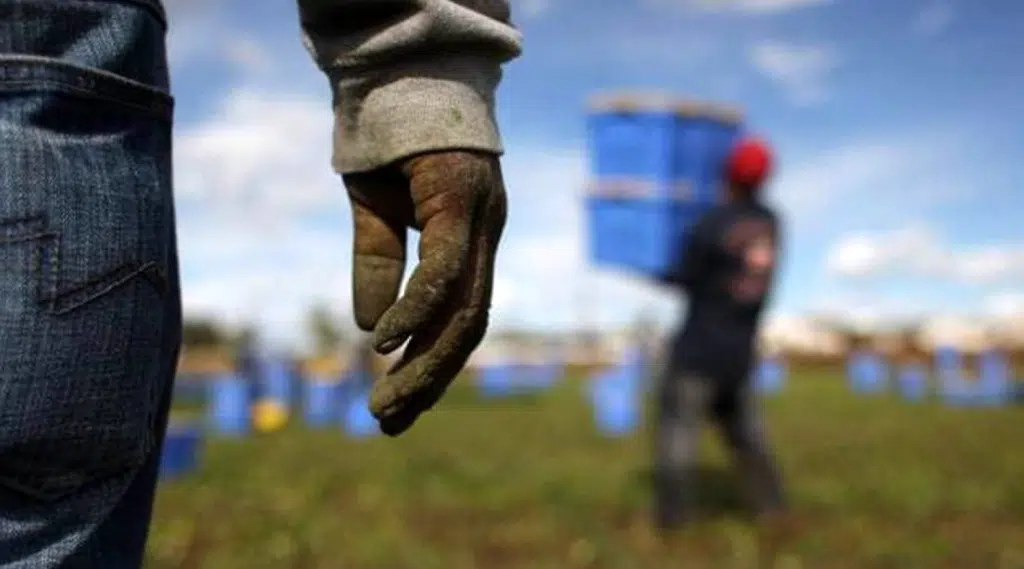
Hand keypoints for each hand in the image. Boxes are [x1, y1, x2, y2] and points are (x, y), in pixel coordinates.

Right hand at [342, 151, 507, 435]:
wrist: (397, 70)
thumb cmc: (388, 138)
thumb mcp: (375, 212)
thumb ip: (377, 266)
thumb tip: (369, 331)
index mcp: (470, 239)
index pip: (462, 317)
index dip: (433, 366)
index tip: (399, 405)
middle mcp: (484, 235)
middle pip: (470, 326)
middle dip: (430, 381)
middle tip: (389, 424)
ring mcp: (479, 218)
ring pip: (465, 309)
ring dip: (426, 363)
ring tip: (386, 405)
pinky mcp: (459, 198)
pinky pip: (444, 267)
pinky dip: (417, 309)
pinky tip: (385, 342)